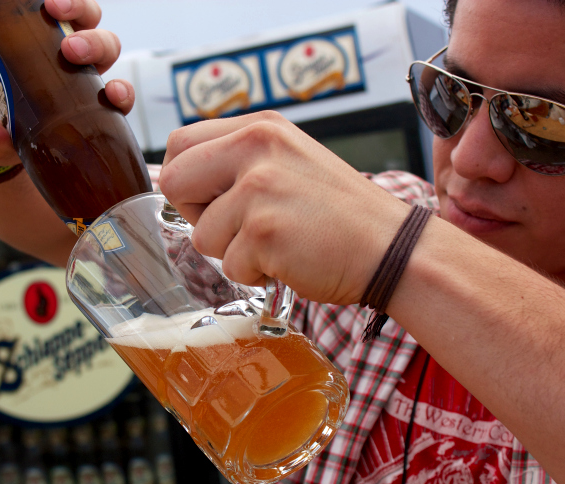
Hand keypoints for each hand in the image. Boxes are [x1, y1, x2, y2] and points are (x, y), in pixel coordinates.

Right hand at [0, 0, 134, 166]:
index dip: (122, 93)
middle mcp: (77, 70)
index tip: (113, 93)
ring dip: (77, 8)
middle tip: (69, 49)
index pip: (115, 97)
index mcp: (82, 103)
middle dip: (95, 44)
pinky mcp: (31, 24)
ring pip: (84, 18)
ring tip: (52, 7)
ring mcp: (56, 42)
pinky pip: (48, 2)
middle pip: (104, 48)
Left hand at [159, 111, 410, 305]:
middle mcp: (256, 147)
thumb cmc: (337, 215)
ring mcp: (259, 188)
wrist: (390, 248)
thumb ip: (237, 162)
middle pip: (174, 182)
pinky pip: (229, 266)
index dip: (188, 180)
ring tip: (278, 243)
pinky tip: (290, 259)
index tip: (214, 200)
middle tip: (239, 227)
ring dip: (233, 252)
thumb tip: (176, 180)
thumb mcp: (287, 162)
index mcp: (260, 127)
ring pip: (201, 235)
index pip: (180, 142)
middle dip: (197, 215)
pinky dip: (255, 274)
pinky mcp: (263, 231)